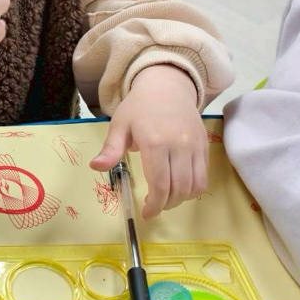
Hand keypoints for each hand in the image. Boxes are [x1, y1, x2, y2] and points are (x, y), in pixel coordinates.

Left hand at [90, 65, 207, 217]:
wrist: (167, 86)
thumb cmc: (139, 107)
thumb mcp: (119, 125)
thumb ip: (110, 149)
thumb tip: (95, 167)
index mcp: (154, 142)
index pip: (159, 183)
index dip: (154, 204)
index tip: (146, 213)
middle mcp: (178, 145)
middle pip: (178, 188)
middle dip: (166, 204)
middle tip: (154, 207)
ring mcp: (194, 146)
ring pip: (194, 185)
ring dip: (181, 199)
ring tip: (166, 199)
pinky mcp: (204, 145)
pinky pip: (204, 176)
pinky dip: (194, 189)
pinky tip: (180, 188)